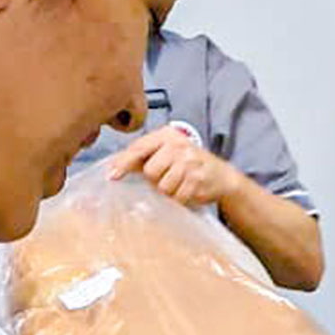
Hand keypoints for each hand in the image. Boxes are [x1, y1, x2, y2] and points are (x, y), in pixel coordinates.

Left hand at [107, 124, 241, 206]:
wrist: (222, 176)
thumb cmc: (189, 165)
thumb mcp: (167, 153)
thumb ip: (143, 156)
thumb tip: (113, 167)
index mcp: (167, 135)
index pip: (139, 148)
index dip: (123, 163)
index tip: (112, 176)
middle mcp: (179, 145)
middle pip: (150, 171)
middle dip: (155, 180)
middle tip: (168, 178)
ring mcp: (190, 161)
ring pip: (163, 187)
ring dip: (169, 192)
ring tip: (179, 185)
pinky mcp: (198, 179)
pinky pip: (177, 197)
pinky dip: (180, 199)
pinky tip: (188, 191)